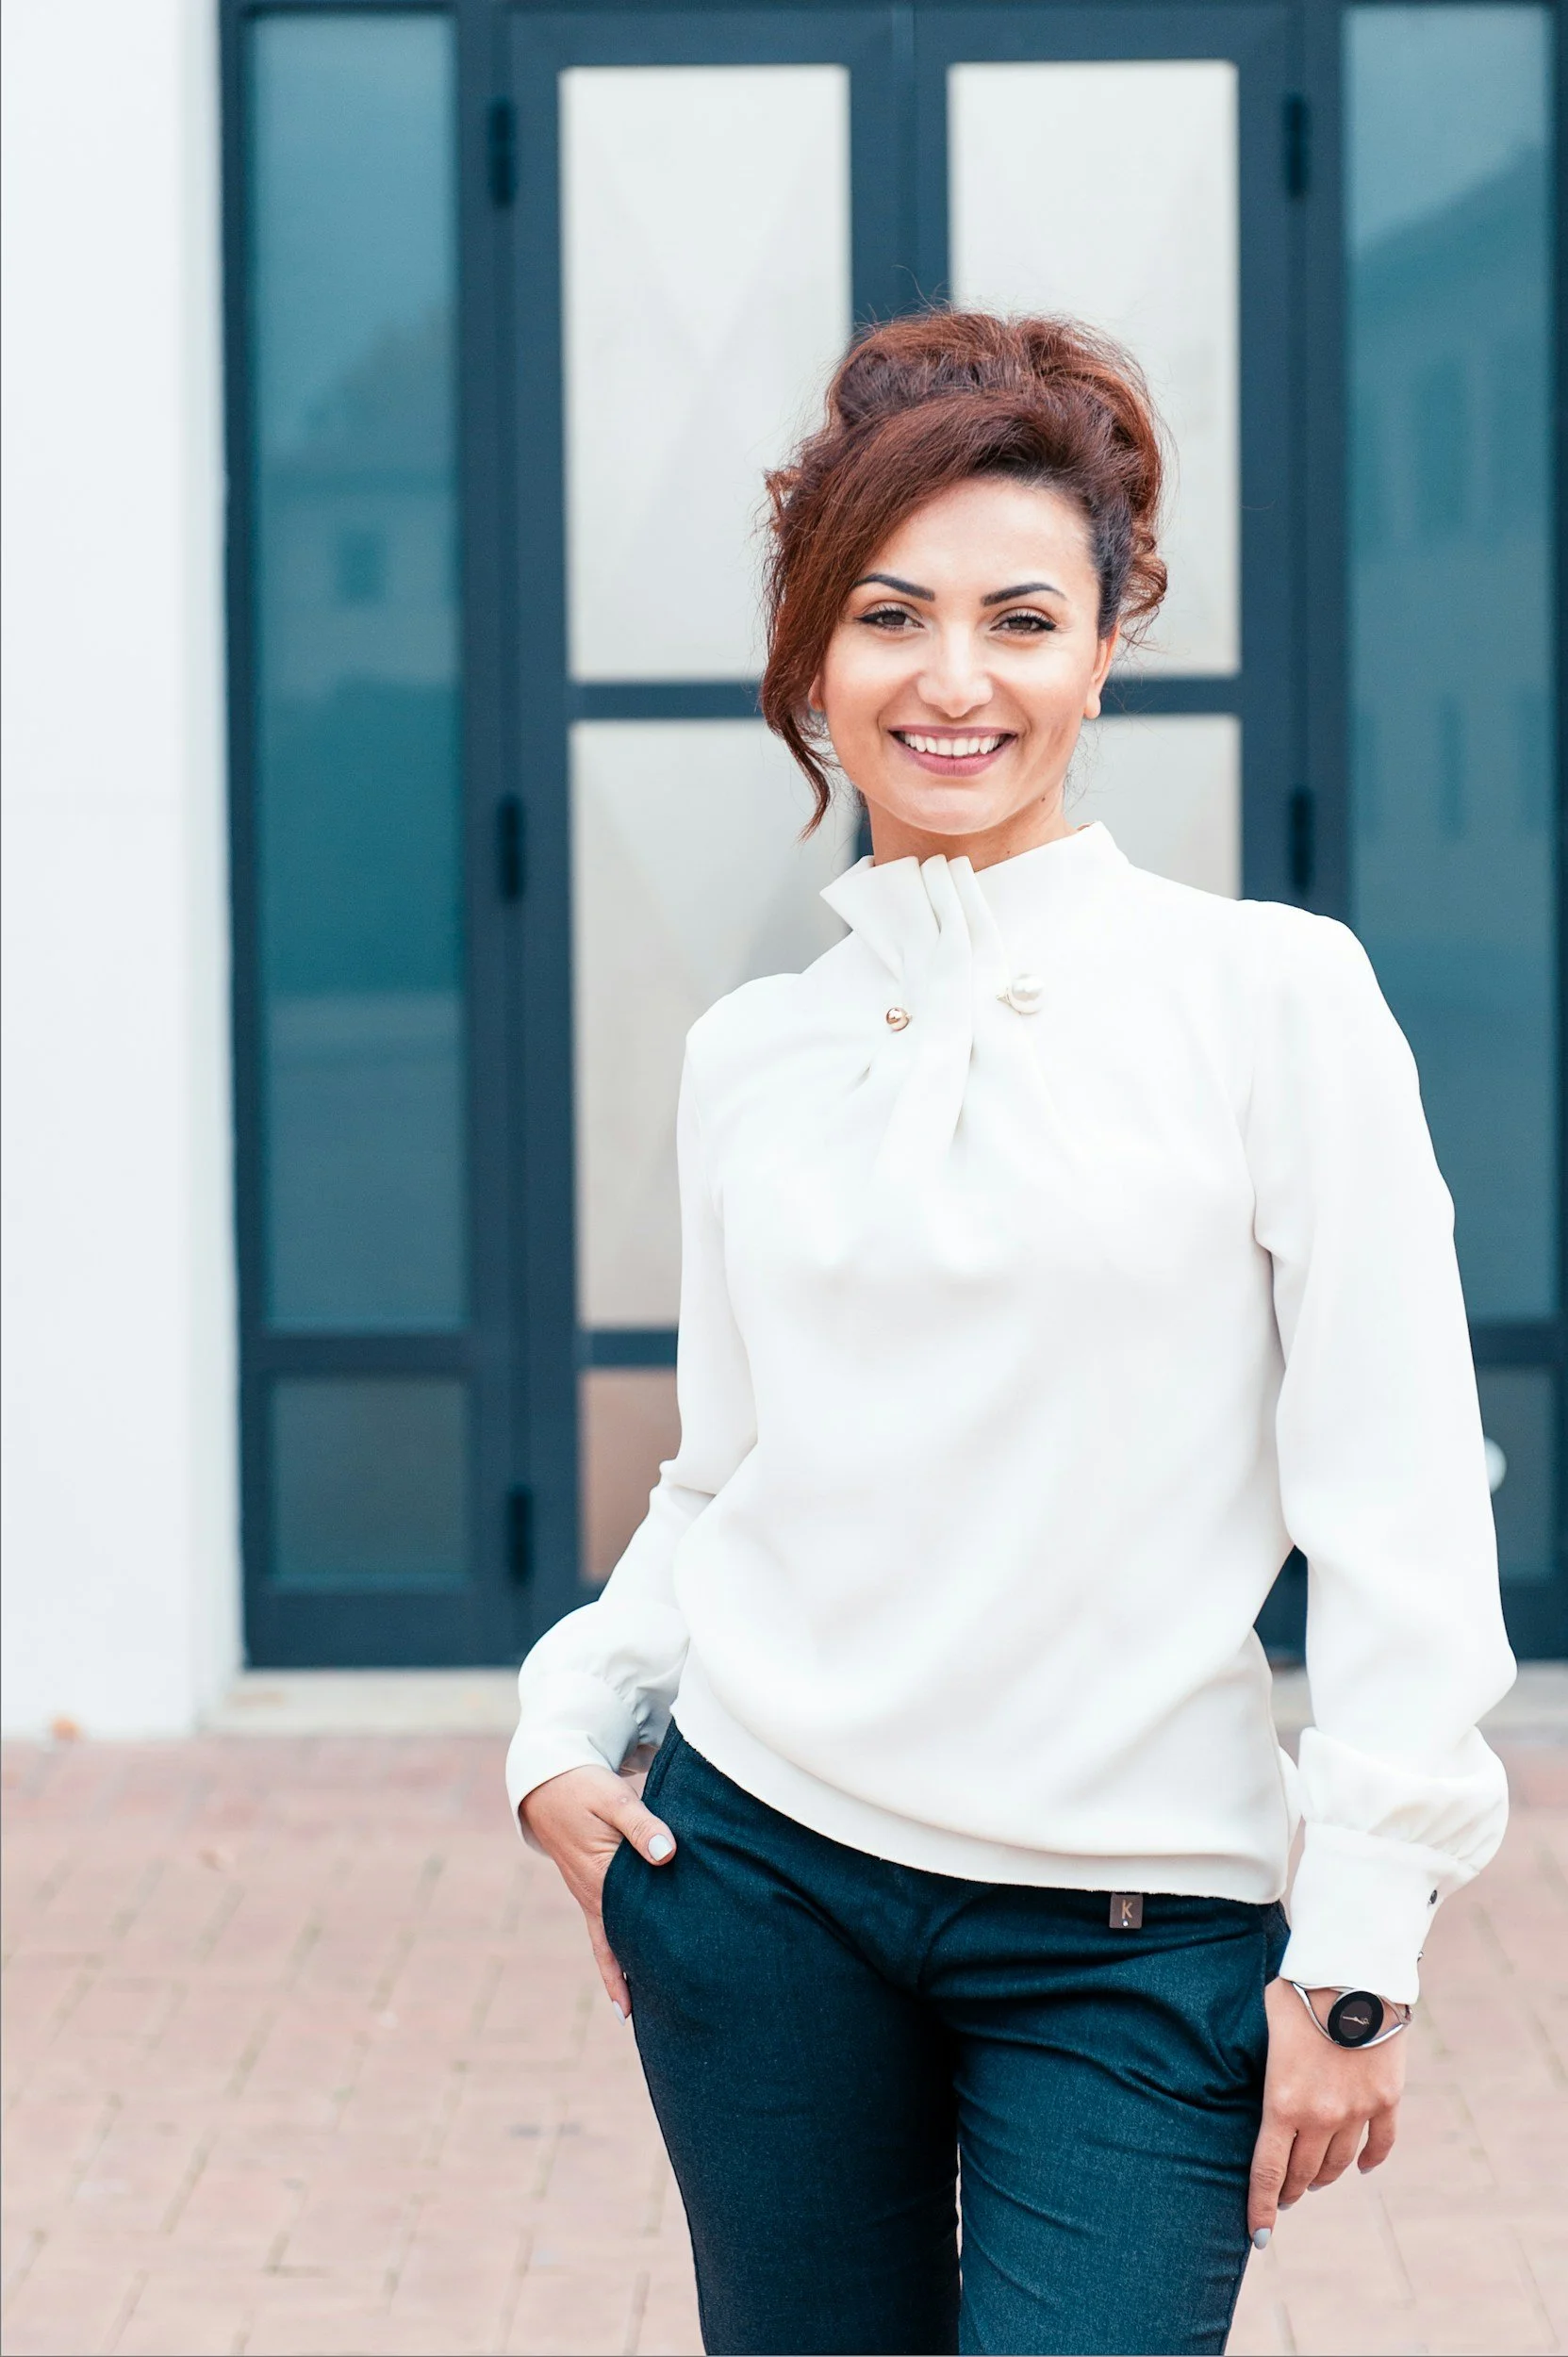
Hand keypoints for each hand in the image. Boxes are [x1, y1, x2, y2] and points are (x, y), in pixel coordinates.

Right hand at [519, 1761, 676, 2016]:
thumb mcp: (614, 1799)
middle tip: (658, 2025)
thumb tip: (667, 1854)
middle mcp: (592, 1895)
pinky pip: (604, 1927)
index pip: (622, 1935)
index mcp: (599, 1879)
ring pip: (609, 1942)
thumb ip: (642, 1826)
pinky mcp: (591, 1884)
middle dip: (632, 1985)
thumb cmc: (584, 1787)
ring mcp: (588, 1892)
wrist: (546, 1779)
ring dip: (624, 1972)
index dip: (634, 1971)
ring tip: (646, 2010)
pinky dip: (615, 1950)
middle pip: (614, 1949)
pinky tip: (630, 1967)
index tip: (650, 2006)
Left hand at [1247, 1979, 1405, 2241]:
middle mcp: (1321, 2117)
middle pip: (1304, 2172)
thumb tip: (1261, 2077)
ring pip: (1339, 2163)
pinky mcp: (1387, 2099)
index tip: (1257, 2234)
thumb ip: (1265, 2063)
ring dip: (1324, 2177)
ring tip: (1314, 2182)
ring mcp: (1357, 2111)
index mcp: (1281, 2102)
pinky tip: (1361, 2167)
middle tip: (1285, 2197)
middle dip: (1291, 2190)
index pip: (1268, 2172)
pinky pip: (1380, 2143)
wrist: (1353, 1973)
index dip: (1262, 2208)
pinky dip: (1370, 2160)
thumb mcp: (1265, 2024)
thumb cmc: (1298, 1991)